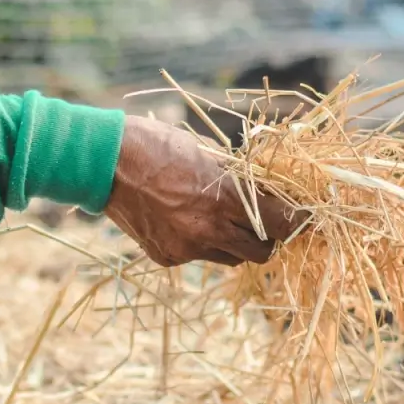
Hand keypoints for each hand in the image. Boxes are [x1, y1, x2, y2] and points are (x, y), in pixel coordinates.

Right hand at [103, 115, 303, 266]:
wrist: (105, 162)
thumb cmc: (157, 145)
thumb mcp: (208, 153)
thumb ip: (237, 179)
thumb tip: (264, 192)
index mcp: (224, 200)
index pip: (280, 225)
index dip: (294, 221)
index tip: (298, 216)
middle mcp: (208, 232)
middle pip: (261, 253)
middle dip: (266, 238)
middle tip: (261, 220)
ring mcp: (186, 249)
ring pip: (229, 258)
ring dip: (233, 242)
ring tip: (218, 218)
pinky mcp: (166, 258)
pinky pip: (196, 257)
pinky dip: (198, 243)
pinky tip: (182, 220)